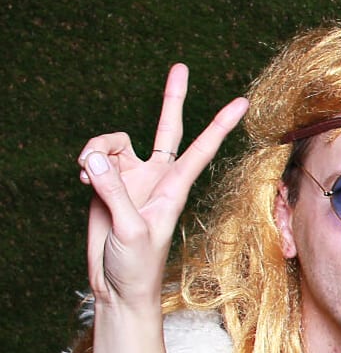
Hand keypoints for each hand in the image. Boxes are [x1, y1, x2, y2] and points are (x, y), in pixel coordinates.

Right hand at [81, 64, 246, 308]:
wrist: (117, 285)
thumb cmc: (137, 266)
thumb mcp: (131, 230)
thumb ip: (114, 192)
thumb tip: (96, 156)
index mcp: (174, 187)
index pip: (202, 148)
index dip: (220, 124)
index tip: (243, 103)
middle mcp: (156, 176)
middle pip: (166, 128)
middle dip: (172, 99)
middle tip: (180, 67)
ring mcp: (131, 179)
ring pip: (114, 142)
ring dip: (98, 149)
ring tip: (88, 172)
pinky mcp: (107, 185)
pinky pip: (95, 157)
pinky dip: (87, 164)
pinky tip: (85, 179)